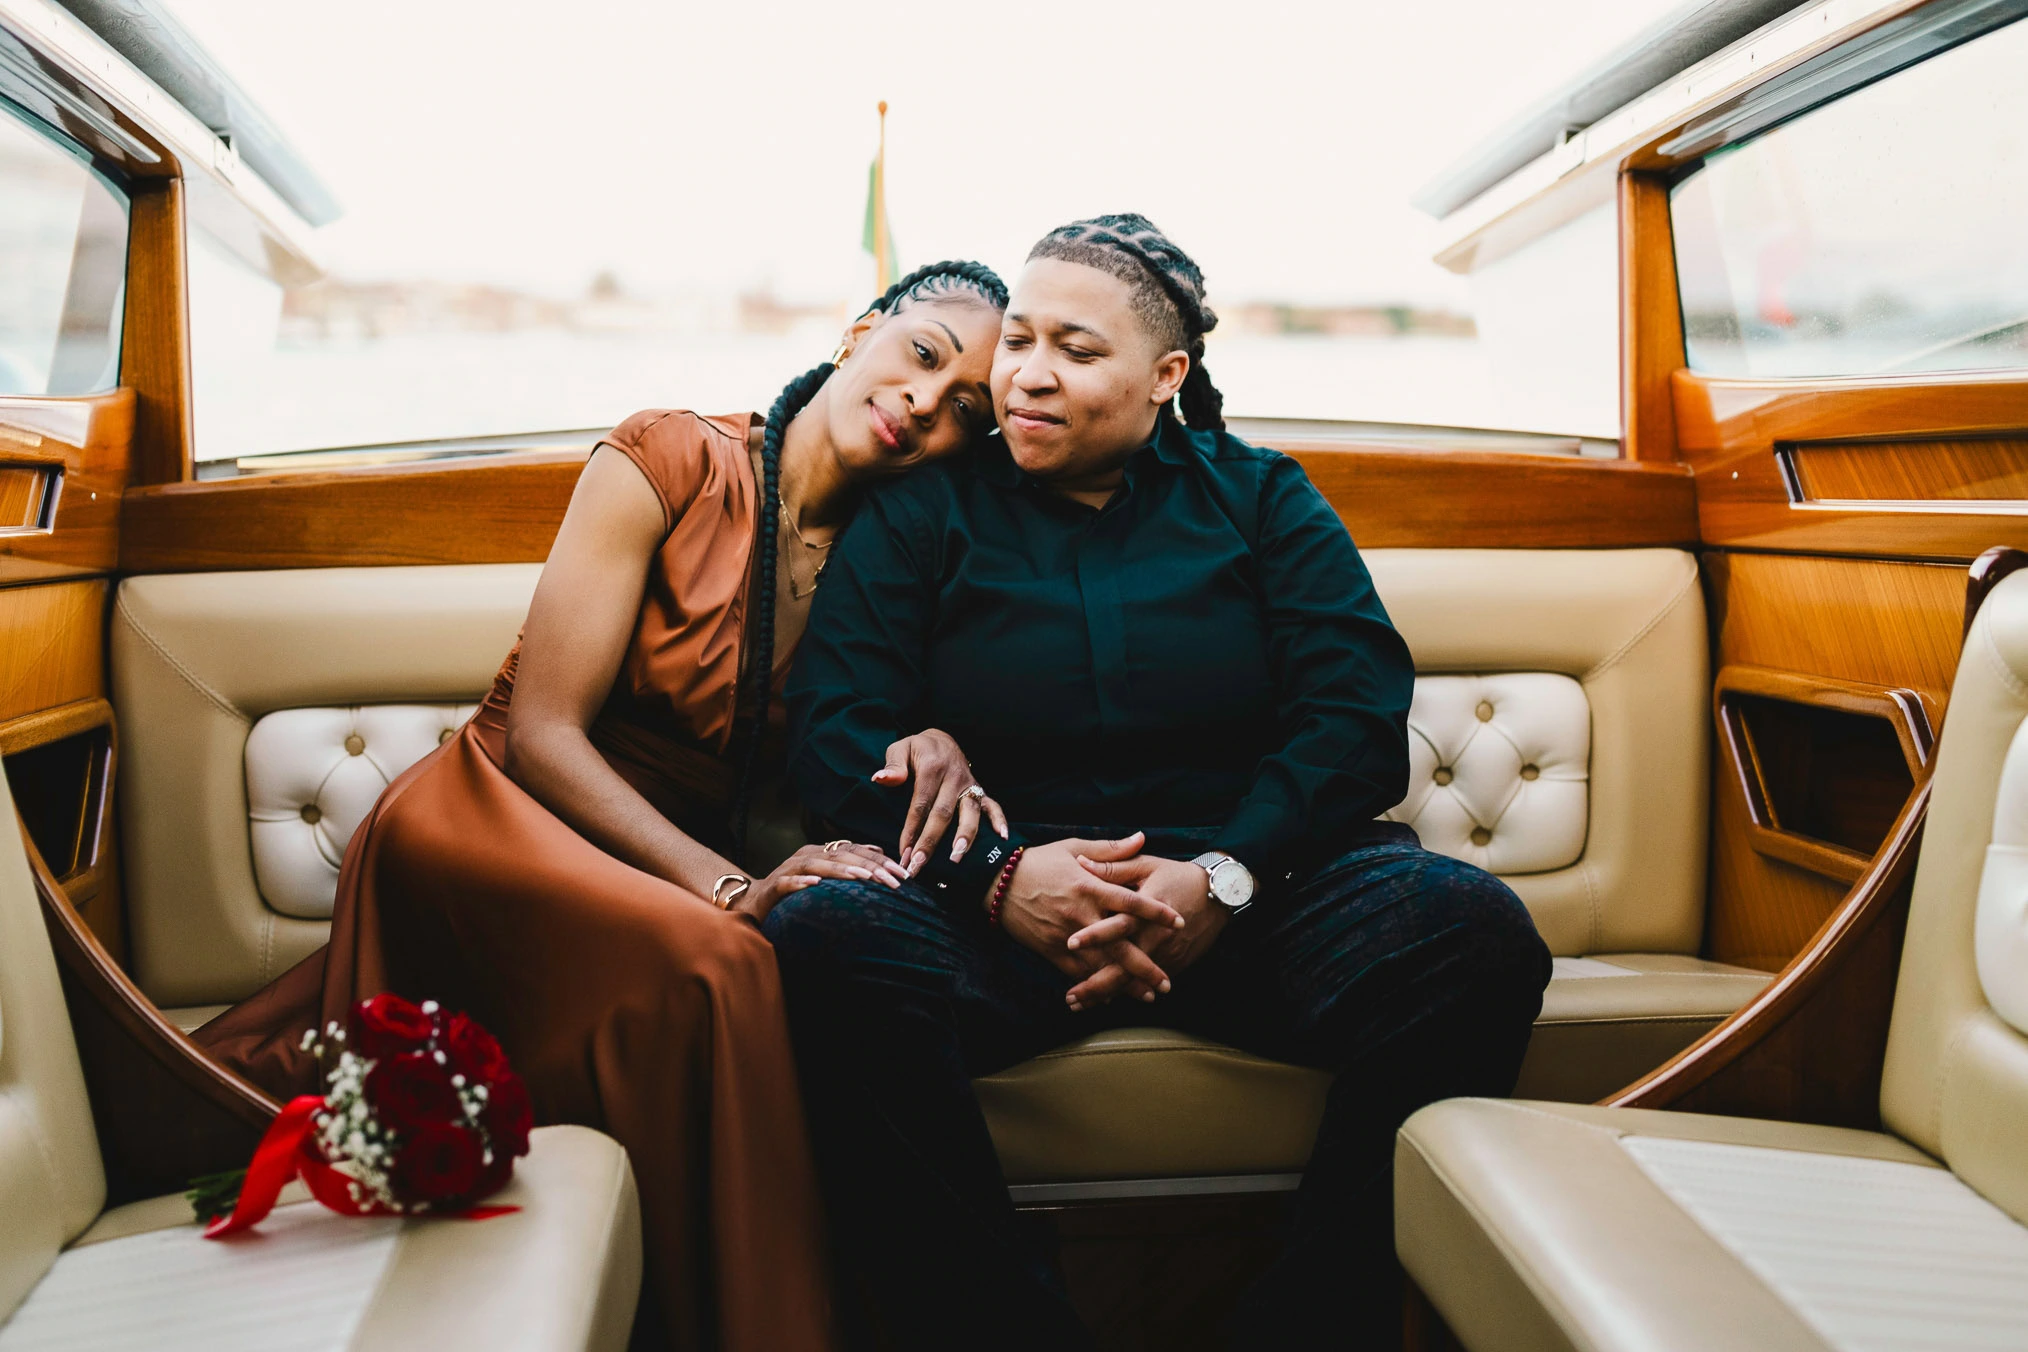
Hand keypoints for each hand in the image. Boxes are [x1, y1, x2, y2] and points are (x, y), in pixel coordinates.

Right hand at [736, 841, 904, 920]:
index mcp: (820, 852)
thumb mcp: (824, 877)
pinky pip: (787, 883)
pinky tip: (815, 885)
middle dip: (869, 867)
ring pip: (817, 866)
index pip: (854, 851)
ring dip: (841, 871)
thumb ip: (847, 864)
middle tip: (893, 880)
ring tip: (862, 878)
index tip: (904, 873)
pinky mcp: (772, 887)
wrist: (752, 903)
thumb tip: (878, 852)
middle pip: (841, 856)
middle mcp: (805, 856)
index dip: (880, 860)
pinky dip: (801, 883)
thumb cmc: (793, 892)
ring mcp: (787, 870)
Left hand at [872, 729, 1009, 875]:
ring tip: (956, 859)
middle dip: (931, 842)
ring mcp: (970, 785)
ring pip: (969, 813)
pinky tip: (1001, 838)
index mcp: (932, 768)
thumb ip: (893, 765)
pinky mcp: (980, 790)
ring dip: (964, 837)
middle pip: (943, 814)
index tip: (904, 853)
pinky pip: (993, 805)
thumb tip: (880, 779)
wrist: (943, 739)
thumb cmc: (918, 748)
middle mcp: (954, 777)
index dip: (912, 830)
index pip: (920, 804)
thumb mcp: (900, 748)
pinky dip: (999, 820)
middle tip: (919, 865)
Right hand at [995, 834, 1186, 1010]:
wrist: (997, 882)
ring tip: (1148, 996)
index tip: (1179, 922)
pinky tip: (1111, 996)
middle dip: (1145, 966)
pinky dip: (1094, 985)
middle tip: (1167, 983)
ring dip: (1124, 983)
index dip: (1157, 912)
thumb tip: (1142, 838)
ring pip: (1099, 965)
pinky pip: (1076, 972)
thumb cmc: (1039, 861)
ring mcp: (1065, 935)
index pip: (1130, 902)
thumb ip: (1111, 849)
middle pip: (1119, 945)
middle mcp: (1080, 914)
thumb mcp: (1074, 847)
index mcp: (1090, 887)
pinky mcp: (1050, 950)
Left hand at [1064, 854, 1228, 1007]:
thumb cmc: (1177, 876)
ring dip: (1106, 994)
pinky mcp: (1173, 964)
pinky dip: (1125, 992)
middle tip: (1070, 997)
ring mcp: (1165, 953)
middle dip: (1096, 983)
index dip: (1096, 934)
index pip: (1119, 924)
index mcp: (1146, 908)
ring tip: (1078, 1005)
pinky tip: (1103, 1001)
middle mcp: (1155, 936)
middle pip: (1124, 965)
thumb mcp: (1147, 865)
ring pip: (1133, 981)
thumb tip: (1081, 862)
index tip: (1070, 944)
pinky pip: (1146, 983)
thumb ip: (1113, 866)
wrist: (1219, 896)